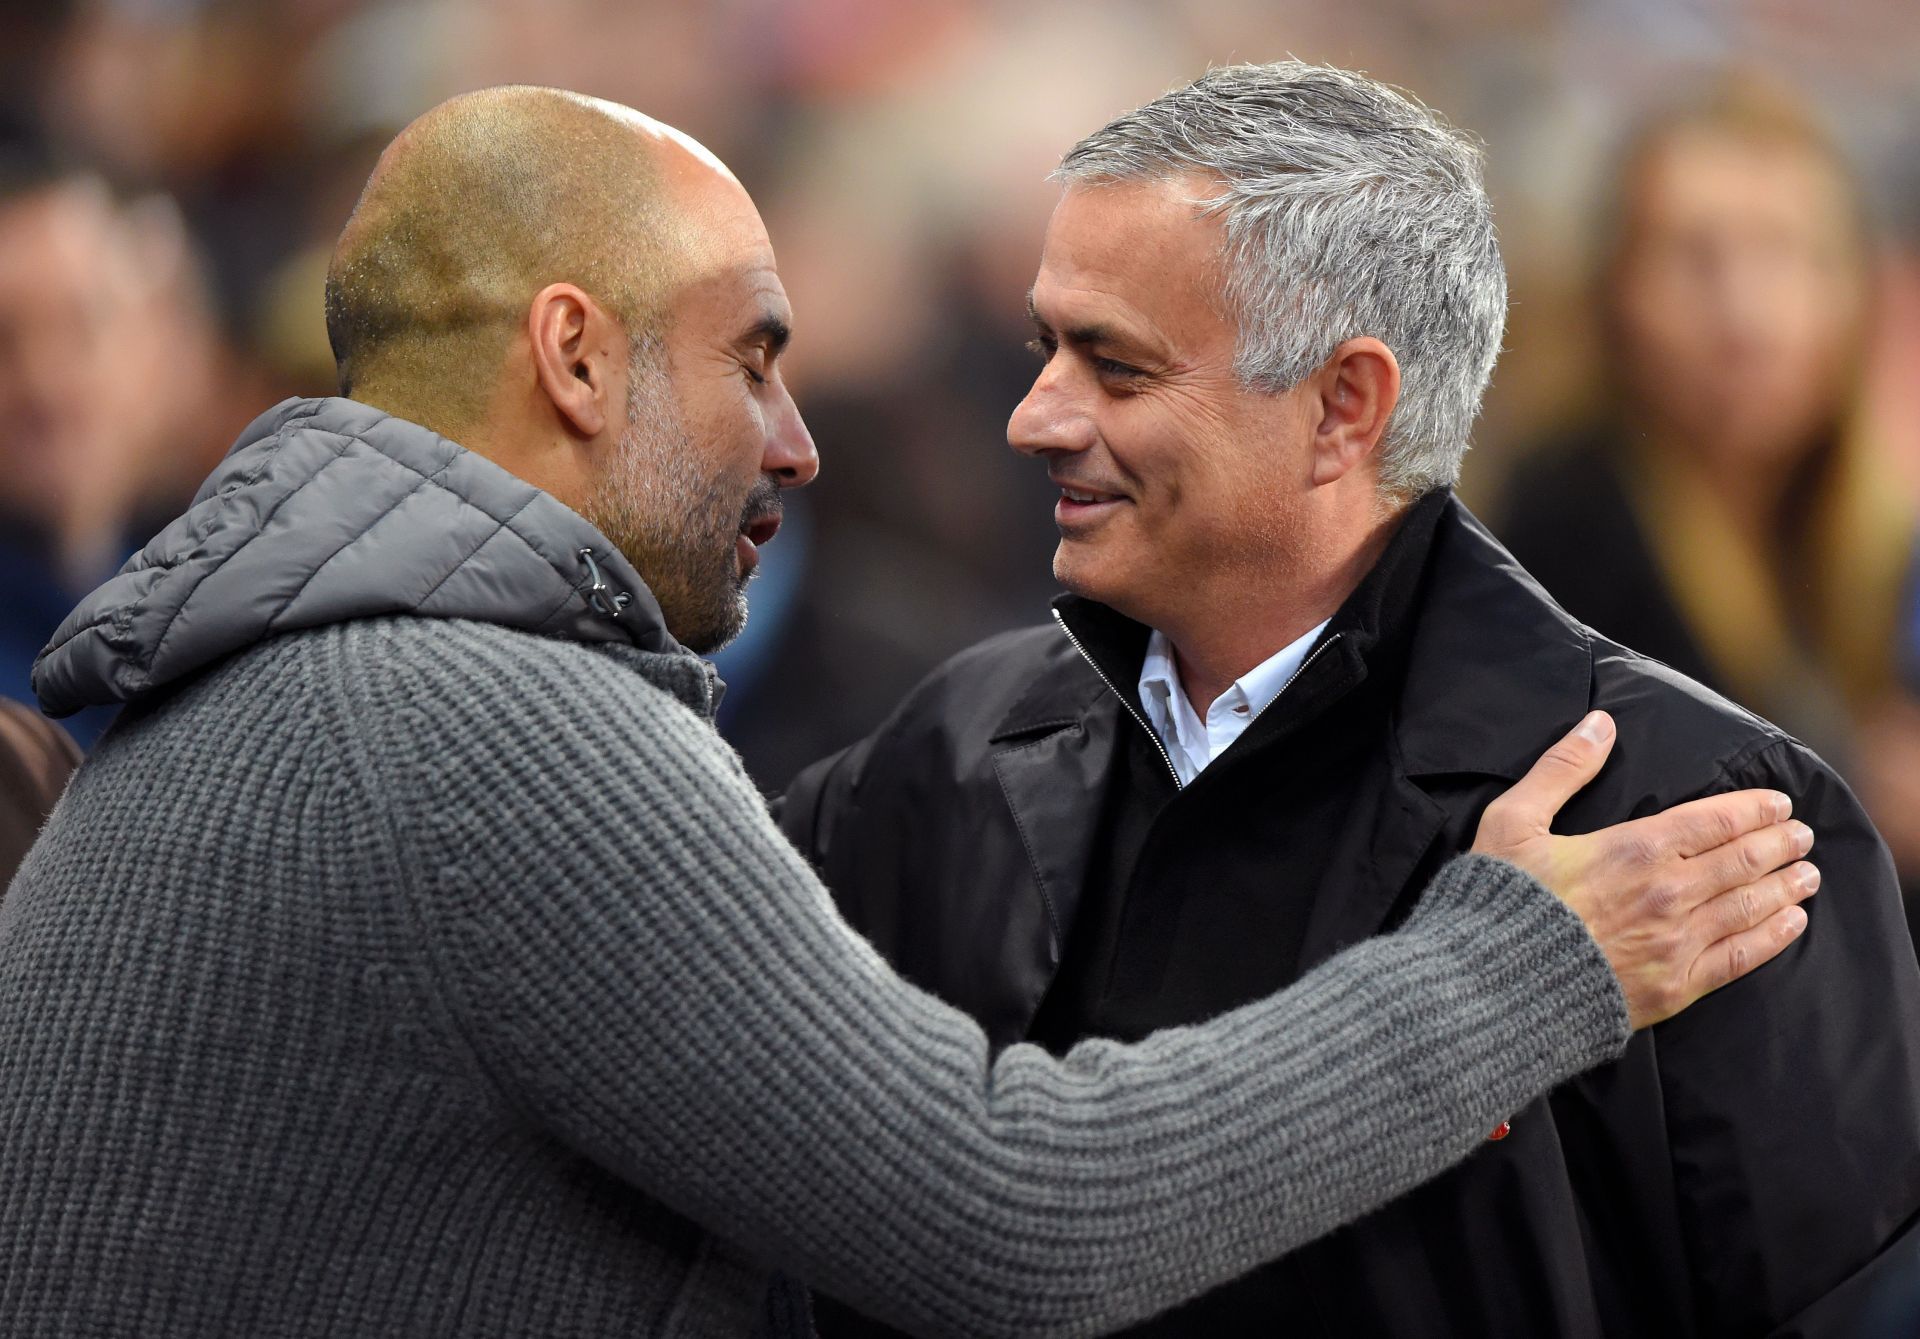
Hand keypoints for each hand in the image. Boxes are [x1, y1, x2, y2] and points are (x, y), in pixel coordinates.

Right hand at [1473, 711, 1817, 1028]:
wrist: (1493, 986)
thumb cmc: (1501, 899)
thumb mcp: (1513, 820)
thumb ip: (1562, 767)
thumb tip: (1600, 722)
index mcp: (1635, 847)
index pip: (1716, 820)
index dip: (1754, 809)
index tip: (1780, 803)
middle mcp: (1668, 892)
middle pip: (1744, 860)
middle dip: (1780, 843)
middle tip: (1801, 834)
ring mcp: (1677, 942)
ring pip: (1750, 905)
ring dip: (1785, 886)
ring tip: (1807, 874)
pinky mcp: (1675, 987)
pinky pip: (1740, 958)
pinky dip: (1773, 937)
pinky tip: (1791, 923)